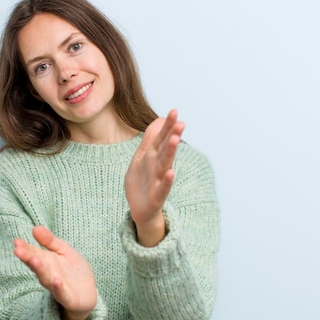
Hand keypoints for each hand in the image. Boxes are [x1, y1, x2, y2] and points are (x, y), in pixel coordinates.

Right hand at [13, 225, 96, 319]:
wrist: (88, 294)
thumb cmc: (73, 271)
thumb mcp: (63, 250)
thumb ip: (50, 241)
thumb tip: (35, 228)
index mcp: (46, 262)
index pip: (33, 254)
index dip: (25, 248)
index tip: (16, 241)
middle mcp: (49, 274)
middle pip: (37, 266)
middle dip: (27, 258)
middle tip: (18, 250)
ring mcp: (57, 287)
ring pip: (46, 279)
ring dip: (40, 270)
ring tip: (34, 260)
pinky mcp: (68, 298)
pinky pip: (62, 293)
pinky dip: (58, 288)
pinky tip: (56, 281)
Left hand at [124, 109, 183, 245]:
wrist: (139, 208)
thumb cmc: (142, 181)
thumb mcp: (142, 157)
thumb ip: (151, 138)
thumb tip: (160, 119)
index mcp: (153, 157)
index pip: (162, 138)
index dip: (167, 126)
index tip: (174, 111)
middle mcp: (158, 167)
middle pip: (166, 149)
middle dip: (172, 136)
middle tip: (180, 123)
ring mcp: (158, 181)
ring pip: (165, 165)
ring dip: (171, 153)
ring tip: (176, 140)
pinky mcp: (156, 197)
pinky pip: (162, 189)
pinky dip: (167, 181)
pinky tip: (171, 172)